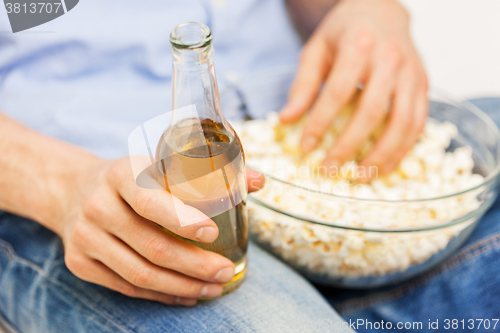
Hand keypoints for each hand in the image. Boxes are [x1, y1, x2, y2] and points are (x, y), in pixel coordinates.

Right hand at [53, 157, 263, 306]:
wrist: (72, 189)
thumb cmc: (130, 177)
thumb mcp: (158, 162)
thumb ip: (210, 172)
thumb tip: (259, 181)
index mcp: (120, 174)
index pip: (150, 202)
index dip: (182, 220)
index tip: (213, 234)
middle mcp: (98, 206)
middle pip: (151, 246)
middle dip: (194, 265)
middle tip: (225, 270)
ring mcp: (84, 238)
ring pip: (139, 273)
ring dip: (182, 286)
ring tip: (213, 287)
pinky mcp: (80, 263)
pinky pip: (126, 286)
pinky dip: (160, 294)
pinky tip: (186, 294)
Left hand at [280, 0, 427, 178]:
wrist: (382, 10)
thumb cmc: (345, 31)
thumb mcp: (316, 50)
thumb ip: (302, 85)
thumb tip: (285, 120)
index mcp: (358, 46)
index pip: (338, 92)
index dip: (320, 123)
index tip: (305, 147)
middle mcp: (390, 59)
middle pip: (371, 112)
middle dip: (348, 146)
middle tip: (329, 170)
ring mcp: (411, 74)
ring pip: (402, 123)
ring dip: (381, 155)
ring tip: (360, 177)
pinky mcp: (423, 85)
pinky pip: (418, 123)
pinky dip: (403, 149)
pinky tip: (384, 165)